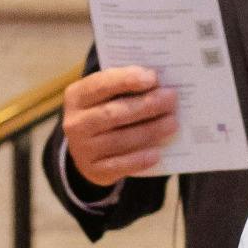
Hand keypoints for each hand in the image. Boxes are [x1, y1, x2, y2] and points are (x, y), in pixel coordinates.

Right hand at [62, 67, 181, 184]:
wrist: (88, 147)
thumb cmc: (105, 111)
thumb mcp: (106, 95)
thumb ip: (126, 86)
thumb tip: (157, 84)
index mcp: (77, 96)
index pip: (101, 85)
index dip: (126, 80)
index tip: (153, 78)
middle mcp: (75, 123)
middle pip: (113, 114)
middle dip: (145, 105)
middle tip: (171, 99)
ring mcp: (82, 149)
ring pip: (119, 140)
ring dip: (149, 131)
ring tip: (172, 123)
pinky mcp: (93, 170)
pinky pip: (119, 166)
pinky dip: (139, 160)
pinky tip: (157, 153)